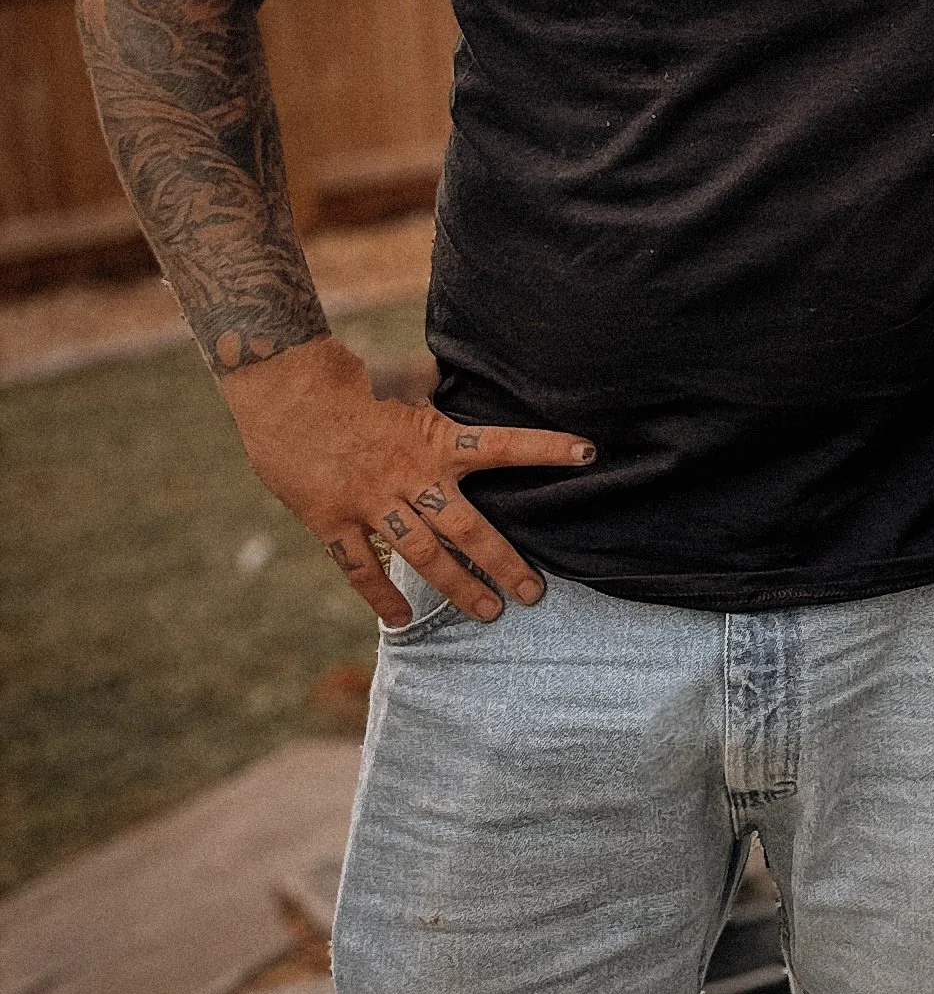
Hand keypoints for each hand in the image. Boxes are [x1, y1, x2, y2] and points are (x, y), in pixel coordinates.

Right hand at [219, 333, 596, 627]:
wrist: (283, 383)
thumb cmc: (349, 377)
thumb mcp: (406, 379)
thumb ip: (438, 390)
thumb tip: (457, 374)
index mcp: (434, 439)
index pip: (503, 444)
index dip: (546, 448)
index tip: (589, 453)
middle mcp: (409, 476)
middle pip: (468, 528)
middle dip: (505, 562)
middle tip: (534, 593)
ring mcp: (370, 501)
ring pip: (422, 556)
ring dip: (457, 587)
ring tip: (488, 613)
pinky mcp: (331, 518)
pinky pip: (359, 566)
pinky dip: (380, 595)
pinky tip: (401, 620)